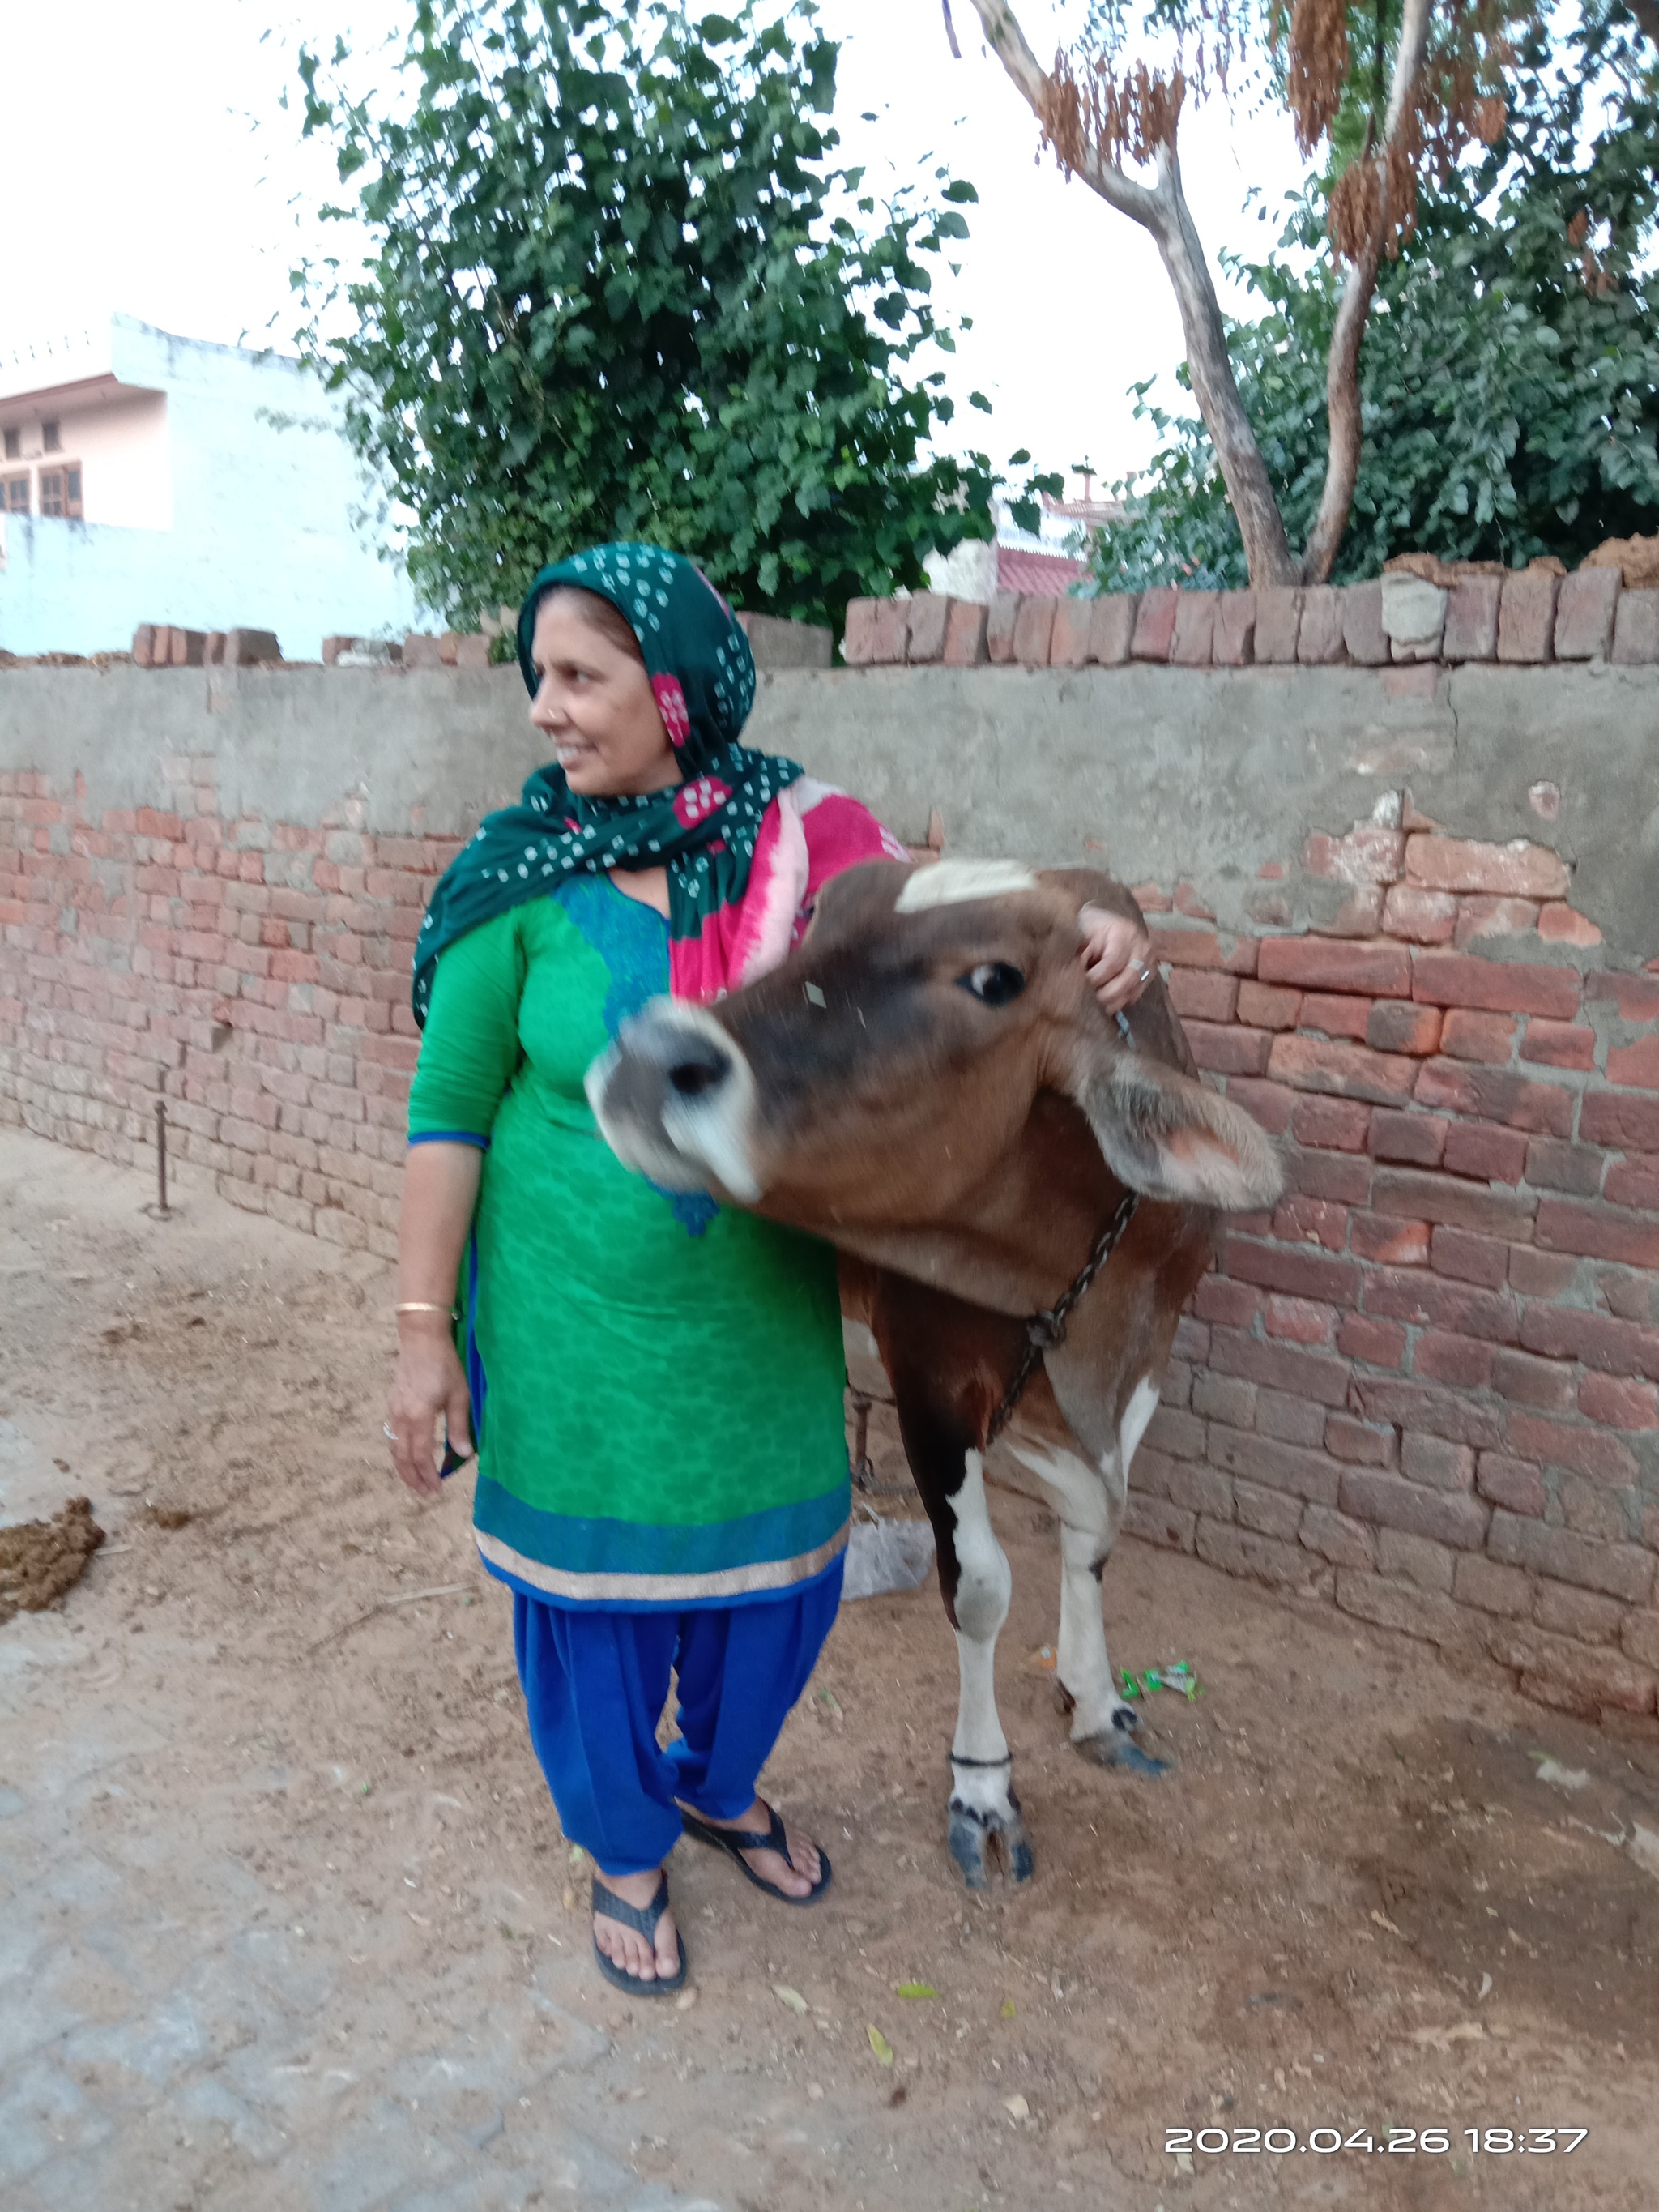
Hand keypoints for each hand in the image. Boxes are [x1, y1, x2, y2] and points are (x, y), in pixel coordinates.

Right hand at [386, 1319, 472, 1498]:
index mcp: (419, 1416)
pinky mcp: (392, 1404)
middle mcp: (401, 1417)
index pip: (421, 1455)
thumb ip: (459, 1427)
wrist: (421, 1340)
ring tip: (415, 1481)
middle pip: (402, 1457)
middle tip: (424, 1493)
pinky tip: (409, 1455)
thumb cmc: (445, 1365)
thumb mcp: (459, 1395)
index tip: (437, 1489)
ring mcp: (393, 1410)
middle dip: (413, 1478)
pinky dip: (399, 1451)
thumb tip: (464, 1455)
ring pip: (394, 1448)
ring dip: (403, 1467)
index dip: (428, 1475)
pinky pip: (392, 1435)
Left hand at [1079, 904, 1155, 1015]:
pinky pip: (1135, 996)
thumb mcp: (1082, 932)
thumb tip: (1076, 975)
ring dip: (1112, 1002)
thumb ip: (1080, 952)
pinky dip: (1118, 1002)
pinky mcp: (1148, 976)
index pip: (1113, 963)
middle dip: (1105, 995)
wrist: (1104, 923)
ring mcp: (1149, 962)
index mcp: (1124, 933)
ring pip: (1133, 991)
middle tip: (1087, 1001)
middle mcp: (1142, 948)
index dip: (1095, 978)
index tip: (1079, 984)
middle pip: (1128, 980)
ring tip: (1094, 1005)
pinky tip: (1104, 1003)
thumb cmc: (1090, 927)